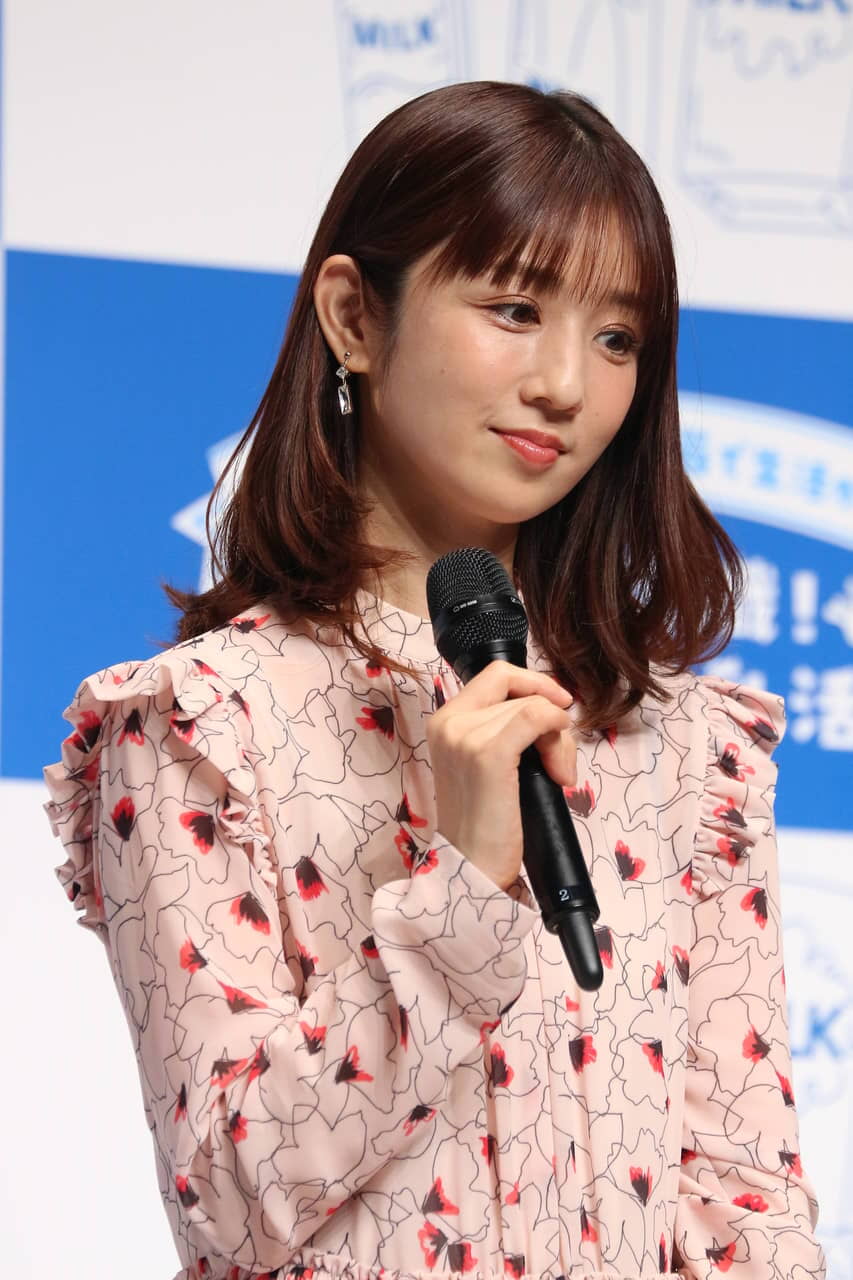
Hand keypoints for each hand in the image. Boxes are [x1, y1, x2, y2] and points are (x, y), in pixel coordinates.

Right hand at [426, 661, 576, 891]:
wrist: (472, 866)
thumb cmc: (485, 821)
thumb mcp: (485, 764)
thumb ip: (504, 730)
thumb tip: (551, 709)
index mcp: (444, 720)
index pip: (496, 675)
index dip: (533, 683)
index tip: (558, 708)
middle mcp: (449, 721)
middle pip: (518, 689)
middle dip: (552, 716)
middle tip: (560, 758)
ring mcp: (465, 735)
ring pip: (534, 706)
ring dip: (560, 739)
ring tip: (559, 776)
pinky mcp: (487, 753)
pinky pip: (537, 717)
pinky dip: (558, 734)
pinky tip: (561, 768)